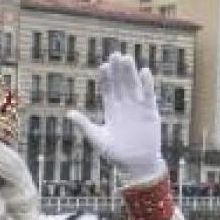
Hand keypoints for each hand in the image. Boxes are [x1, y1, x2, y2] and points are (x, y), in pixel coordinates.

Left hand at [67, 53, 164, 182]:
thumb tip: (68, 113)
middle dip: (118, 70)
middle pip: (120, 83)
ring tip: (126, 58)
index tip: (103, 65)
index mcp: (111, 111)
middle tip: (115, 54)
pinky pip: (148, 95)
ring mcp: (138, 107)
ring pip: (133, 85)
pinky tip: (144, 71)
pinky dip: (146, 84)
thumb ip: (84, 125)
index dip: (105, 78)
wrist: (136, 164)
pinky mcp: (150, 112)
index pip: (107, 90)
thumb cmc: (115, 154)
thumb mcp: (97, 138)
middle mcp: (124, 106)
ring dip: (130, 72)